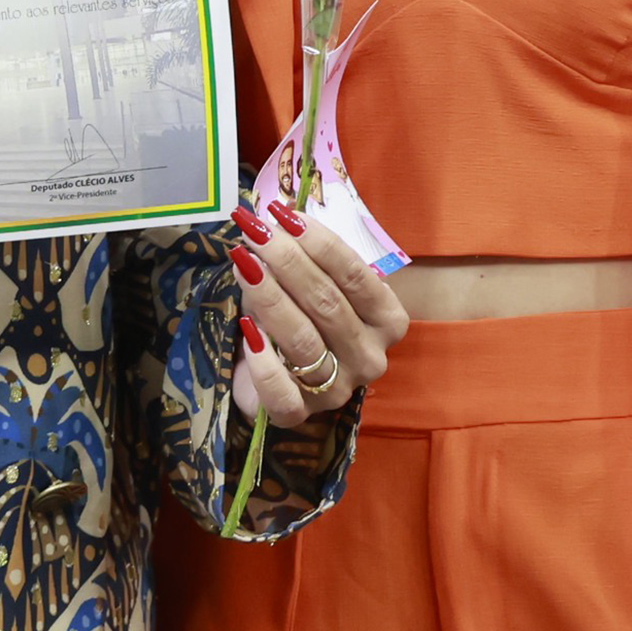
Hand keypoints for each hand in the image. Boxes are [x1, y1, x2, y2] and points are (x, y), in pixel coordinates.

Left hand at [226, 198, 408, 425]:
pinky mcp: (300, 416)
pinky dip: (263, 360)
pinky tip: (247, 329)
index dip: (320, 242)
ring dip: (270, 297)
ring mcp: (338, 390)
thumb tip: (278, 216)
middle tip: (255, 231)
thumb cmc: (307, 317)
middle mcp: (370, 357)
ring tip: (243, 262)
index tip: (285, 214)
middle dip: (288, 261)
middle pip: (328, 303)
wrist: (281, 378)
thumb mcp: (316, 283)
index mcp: (388, 320)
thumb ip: (307, 255)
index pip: (357, 276)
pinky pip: (281, 391)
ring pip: (303, 340)